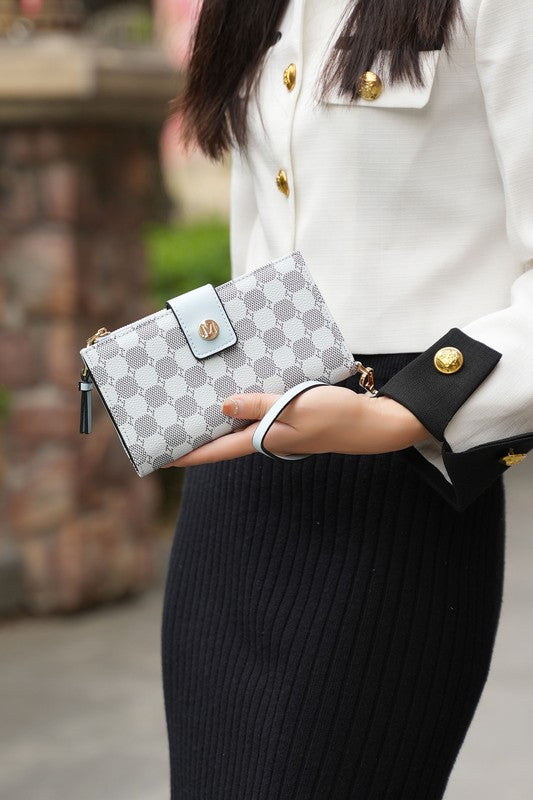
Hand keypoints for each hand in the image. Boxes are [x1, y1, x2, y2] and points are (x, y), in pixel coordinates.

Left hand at [162, 386, 431, 467]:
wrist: (369, 423)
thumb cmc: (335, 416)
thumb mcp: (296, 408)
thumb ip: (259, 405)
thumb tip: (224, 405)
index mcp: (262, 439)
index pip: (215, 452)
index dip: (187, 455)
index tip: (160, 457)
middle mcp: (264, 436)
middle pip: (221, 439)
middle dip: (196, 435)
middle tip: (168, 423)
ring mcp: (275, 428)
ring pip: (236, 424)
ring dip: (215, 417)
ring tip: (191, 404)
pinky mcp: (286, 417)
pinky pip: (255, 411)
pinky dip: (239, 403)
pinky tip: (233, 388)